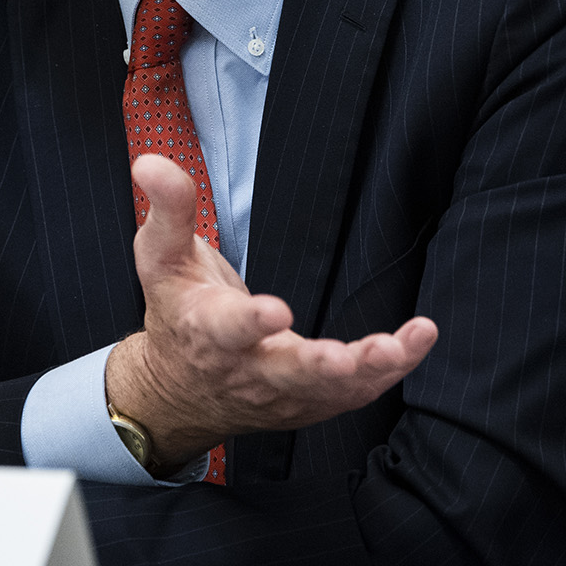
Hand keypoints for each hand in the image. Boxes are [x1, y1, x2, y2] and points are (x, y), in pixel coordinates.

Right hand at [105, 154, 437, 471]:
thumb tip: (151, 162)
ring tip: (408, 343)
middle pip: (289, 372)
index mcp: (207, 332)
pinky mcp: (310, 403)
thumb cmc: (177, 313)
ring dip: (372, 370)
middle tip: (357, 354)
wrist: (180, 391)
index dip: (252, 322)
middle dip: (324, 365)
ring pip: (330, 389)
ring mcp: (282, 393)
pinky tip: (415, 345)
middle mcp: (247, 369)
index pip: (228, 328)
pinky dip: (387, 374)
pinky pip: (352, 395)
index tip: (276, 311)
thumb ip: (168, 210)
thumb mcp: (161, 258)